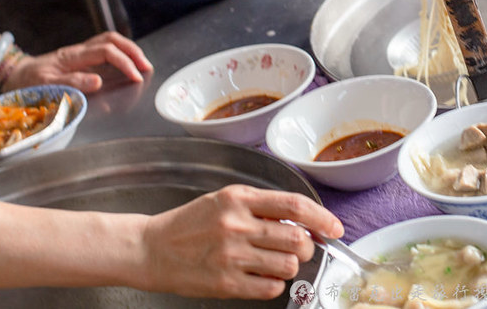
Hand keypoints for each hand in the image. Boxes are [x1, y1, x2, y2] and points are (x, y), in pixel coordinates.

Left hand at [5, 31, 152, 93]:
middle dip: (132, 51)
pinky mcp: (82, 58)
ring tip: (142, 64)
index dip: (124, 62)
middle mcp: (79, 51)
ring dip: (129, 50)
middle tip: (146, 67)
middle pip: (112, 39)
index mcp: (72, 56)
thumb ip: (72, 82)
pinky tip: (128, 63)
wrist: (15, 75)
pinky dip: (121, 53)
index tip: (136, 77)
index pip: (106, 51)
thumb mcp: (46, 85)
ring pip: (110, 41)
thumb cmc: (28, 83)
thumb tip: (98, 81)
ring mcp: (80, 52)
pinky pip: (105, 49)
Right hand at [141, 184, 343, 298]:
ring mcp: (231, 255)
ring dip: (291, 266)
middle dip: (307, 246)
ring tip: (277, 262)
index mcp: (239, 198)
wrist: (151, 248)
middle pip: (297, 238)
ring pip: (288, 265)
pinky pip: (270, 288)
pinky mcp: (225, 283)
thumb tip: (302, 219)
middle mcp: (237, 224)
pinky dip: (273, 284)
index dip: (322, 217)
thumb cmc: (191, 223)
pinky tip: (261, 277)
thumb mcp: (224, 200)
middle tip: (301, 248)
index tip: (335, 227)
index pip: (294, 205)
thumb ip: (261, 206)